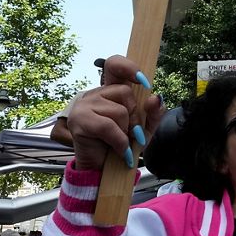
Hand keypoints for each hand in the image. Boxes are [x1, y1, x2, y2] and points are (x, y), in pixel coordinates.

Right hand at [66, 55, 163, 171]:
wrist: (103, 171)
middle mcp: (95, 93)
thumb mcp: (145, 129)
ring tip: (121, 143)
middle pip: (125, 92)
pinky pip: (109, 126)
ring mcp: (84, 105)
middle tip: (131, 132)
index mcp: (110, 90)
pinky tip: (120, 151)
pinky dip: (119, 141)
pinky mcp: (79, 121)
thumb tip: (156, 97)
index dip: (129, 67)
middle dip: (135, 116)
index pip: (114, 64)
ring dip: (126, 132)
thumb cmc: (122, 146)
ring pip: (119, 111)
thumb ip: (153, 113)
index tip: (144, 82)